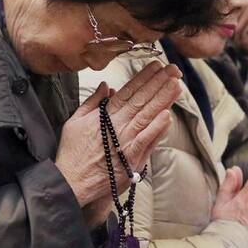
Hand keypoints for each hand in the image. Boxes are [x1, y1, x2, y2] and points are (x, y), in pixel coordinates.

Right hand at [56, 62, 181, 206]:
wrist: (71, 181)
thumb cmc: (72, 153)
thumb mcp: (75, 121)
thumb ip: (92, 102)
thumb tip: (106, 86)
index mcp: (104, 115)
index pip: (129, 91)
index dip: (144, 77)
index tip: (157, 66)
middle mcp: (117, 124)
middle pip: (142, 99)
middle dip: (159, 83)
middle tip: (174, 69)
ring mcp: (125, 140)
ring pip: (147, 115)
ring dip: (163, 99)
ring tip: (176, 84)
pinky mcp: (130, 158)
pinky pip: (145, 140)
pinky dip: (156, 128)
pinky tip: (167, 115)